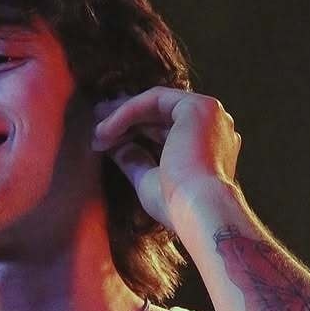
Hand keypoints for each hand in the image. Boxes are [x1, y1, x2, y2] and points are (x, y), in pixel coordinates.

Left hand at [92, 87, 241, 234]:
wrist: (197, 210)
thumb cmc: (177, 206)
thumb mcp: (148, 179)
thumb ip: (134, 159)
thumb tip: (113, 147)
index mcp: (208, 146)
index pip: (165, 130)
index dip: (133, 132)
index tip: (106, 141)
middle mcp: (213, 126)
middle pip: (160, 114)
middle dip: (124, 120)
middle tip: (96, 129)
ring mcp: (208, 114)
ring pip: (155, 104)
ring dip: (122, 116)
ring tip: (96, 132)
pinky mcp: (197, 107)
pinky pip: (154, 100)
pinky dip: (127, 112)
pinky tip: (106, 129)